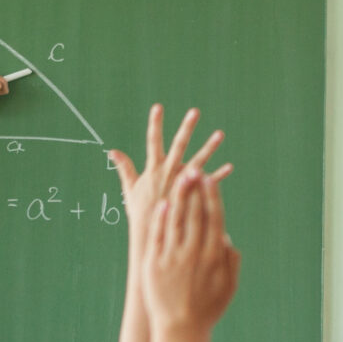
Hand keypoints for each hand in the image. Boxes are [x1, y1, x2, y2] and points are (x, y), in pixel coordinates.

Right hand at [110, 104, 223, 226]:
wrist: (152, 235)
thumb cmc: (140, 212)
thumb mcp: (130, 188)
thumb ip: (124, 168)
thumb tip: (112, 151)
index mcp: (154, 169)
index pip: (153, 141)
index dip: (155, 123)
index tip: (157, 106)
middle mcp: (170, 172)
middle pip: (179, 145)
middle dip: (186, 128)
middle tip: (195, 111)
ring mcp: (183, 183)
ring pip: (199, 160)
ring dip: (210, 147)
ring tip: (220, 134)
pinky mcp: (193, 195)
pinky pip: (209, 183)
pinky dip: (219, 175)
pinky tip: (230, 166)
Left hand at [142, 163, 240, 331]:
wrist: (180, 328)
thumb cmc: (207, 309)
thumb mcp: (229, 286)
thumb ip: (232, 260)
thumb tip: (226, 238)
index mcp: (214, 255)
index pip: (213, 218)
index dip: (211, 196)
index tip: (209, 179)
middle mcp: (194, 252)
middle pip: (194, 213)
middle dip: (194, 189)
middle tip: (193, 168)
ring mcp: (173, 257)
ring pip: (176, 220)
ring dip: (177, 197)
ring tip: (177, 178)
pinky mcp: (154, 263)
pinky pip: (158, 236)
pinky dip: (160, 219)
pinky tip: (162, 204)